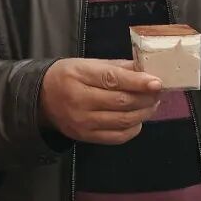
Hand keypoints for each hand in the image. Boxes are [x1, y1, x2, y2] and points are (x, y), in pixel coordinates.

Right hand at [39, 58, 162, 144]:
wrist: (41, 99)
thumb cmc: (67, 76)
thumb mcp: (87, 64)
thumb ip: (116, 67)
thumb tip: (145, 70)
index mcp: (79, 76)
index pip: (112, 79)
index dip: (137, 82)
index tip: (157, 82)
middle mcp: (79, 100)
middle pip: (121, 102)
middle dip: (145, 97)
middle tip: (158, 92)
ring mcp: (83, 122)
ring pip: (123, 120)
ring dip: (143, 113)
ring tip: (152, 104)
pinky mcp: (86, 137)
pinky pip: (117, 137)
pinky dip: (133, 129)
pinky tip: (138, 119)